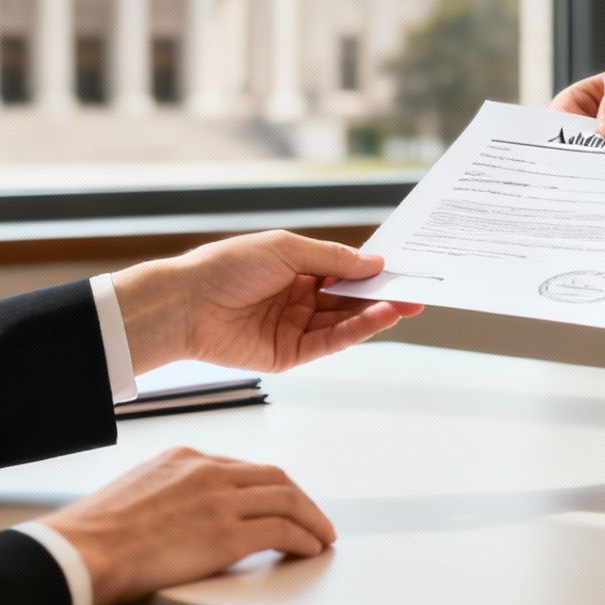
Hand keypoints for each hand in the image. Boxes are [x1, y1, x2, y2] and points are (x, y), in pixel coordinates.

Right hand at [39, 448, 335, 604]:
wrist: (82, 550)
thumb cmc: (96, 532)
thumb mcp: (136, 491)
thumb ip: (169, 494)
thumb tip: (184, 517)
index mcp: (183, 458)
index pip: (242, 467)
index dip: (268, 486)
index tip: (280, 500)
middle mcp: (207, 472)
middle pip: (273, 477)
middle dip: (299, 498)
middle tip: (313, 517)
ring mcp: (219, 501)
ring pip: (286, 499)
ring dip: (311, 519)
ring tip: (321, 536)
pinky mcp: (227, 535)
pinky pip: (282, 531)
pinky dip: (303, 538)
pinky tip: (309, 548)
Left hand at [114, 230, 424, 374]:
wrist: (186, 304)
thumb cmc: (227, 266)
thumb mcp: (287, 249)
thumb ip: (333, 258)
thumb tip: (375, 264)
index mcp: (296, 269)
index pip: (344, 270)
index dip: (373, 270)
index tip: (405, 267)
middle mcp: (299, 299)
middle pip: (350, 298)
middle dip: (383, 294)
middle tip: (418, 289)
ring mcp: (295, 328)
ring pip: (345, 321)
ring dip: (376, 313)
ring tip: (406, 303)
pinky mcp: (291, 355)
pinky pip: (331, 342)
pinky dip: (357, 331)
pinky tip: (379, 317)